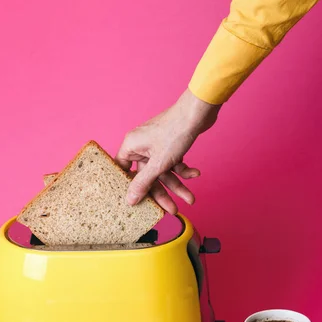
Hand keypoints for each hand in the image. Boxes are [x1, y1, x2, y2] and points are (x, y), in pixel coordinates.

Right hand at [115, 89, 220, 213]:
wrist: (198, 112)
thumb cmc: (175, 131)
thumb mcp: (158, 163)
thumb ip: (143, 183)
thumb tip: (129, 200)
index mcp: (131, 146)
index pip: (123, 171)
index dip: (129, 188)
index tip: (137, 203)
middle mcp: (141, 145)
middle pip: (148, 176)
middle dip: (163, 192)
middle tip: (172, 209)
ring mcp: (156, 145)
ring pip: (164, 171)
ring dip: (178, 185)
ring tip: (190, 198)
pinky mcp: (170, 145)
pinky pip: (174, 163)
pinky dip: (184, 170)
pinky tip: (195, 173)